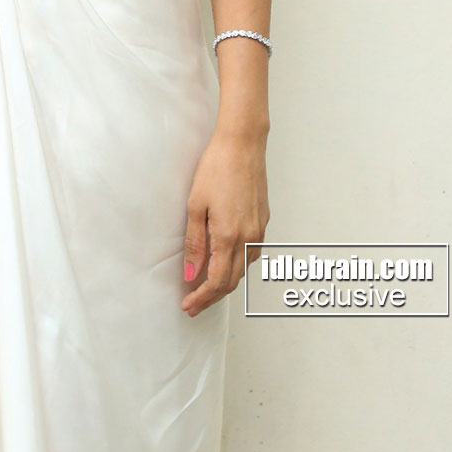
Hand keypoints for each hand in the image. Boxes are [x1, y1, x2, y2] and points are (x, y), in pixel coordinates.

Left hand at [180, 129, 269, 315]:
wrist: (243, 144)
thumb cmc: (217, 169)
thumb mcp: (195, 206)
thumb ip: (194, 244)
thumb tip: (190, 274)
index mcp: (229, 236)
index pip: (216, 282)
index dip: (202, 298)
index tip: (188, 306)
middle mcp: (248, 238)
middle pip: (232, 282)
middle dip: (212, 297)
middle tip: (193, 304)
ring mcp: (259, 230)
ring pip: (243, 269)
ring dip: (225, 282)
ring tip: (205, 286)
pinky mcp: (263, 221)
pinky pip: (251, 254)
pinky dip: (237, 265)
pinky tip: (225, 261)